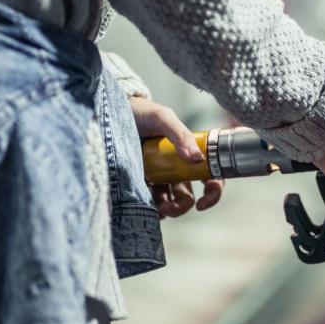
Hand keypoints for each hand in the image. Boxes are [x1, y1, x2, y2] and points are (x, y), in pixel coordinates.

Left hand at [129, 95, 223, 217]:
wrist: (110, 112)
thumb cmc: (141, 112)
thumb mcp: (162, 118)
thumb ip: (180, 134)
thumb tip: (197, 158)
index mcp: (187, 153)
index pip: (209, 175)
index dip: (214, 191)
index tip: (203, 201)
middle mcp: (174, 168)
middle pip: (188, 196)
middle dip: (183, 206)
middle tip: (170, 206)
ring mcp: (156, 177)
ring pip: (169, 203)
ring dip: (168, 210)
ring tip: (157, 207)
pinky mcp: (138, 184)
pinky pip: (149, 204)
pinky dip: (150, 211)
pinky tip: (143, 206)